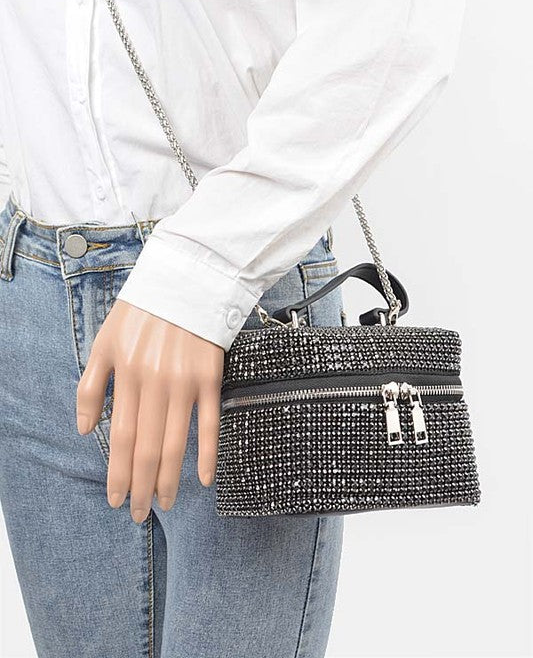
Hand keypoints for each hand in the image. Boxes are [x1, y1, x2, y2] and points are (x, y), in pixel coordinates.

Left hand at [76, 299, 224, 522]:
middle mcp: (153, 383)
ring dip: (169, 479)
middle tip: (138, 513)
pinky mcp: (210, 377)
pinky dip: (207, 453)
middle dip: (140, 486)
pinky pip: (209, 422)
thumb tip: (84, 429)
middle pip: (146, 447)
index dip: (116, 473)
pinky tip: (203, 478)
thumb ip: (90, 386)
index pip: (119, 437)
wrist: (185, 281)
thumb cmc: (141, 312)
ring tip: (165, 503)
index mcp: (125, 375)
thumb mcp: (103, 342)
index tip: (114, 499)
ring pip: (175, 442)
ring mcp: (184, 382)